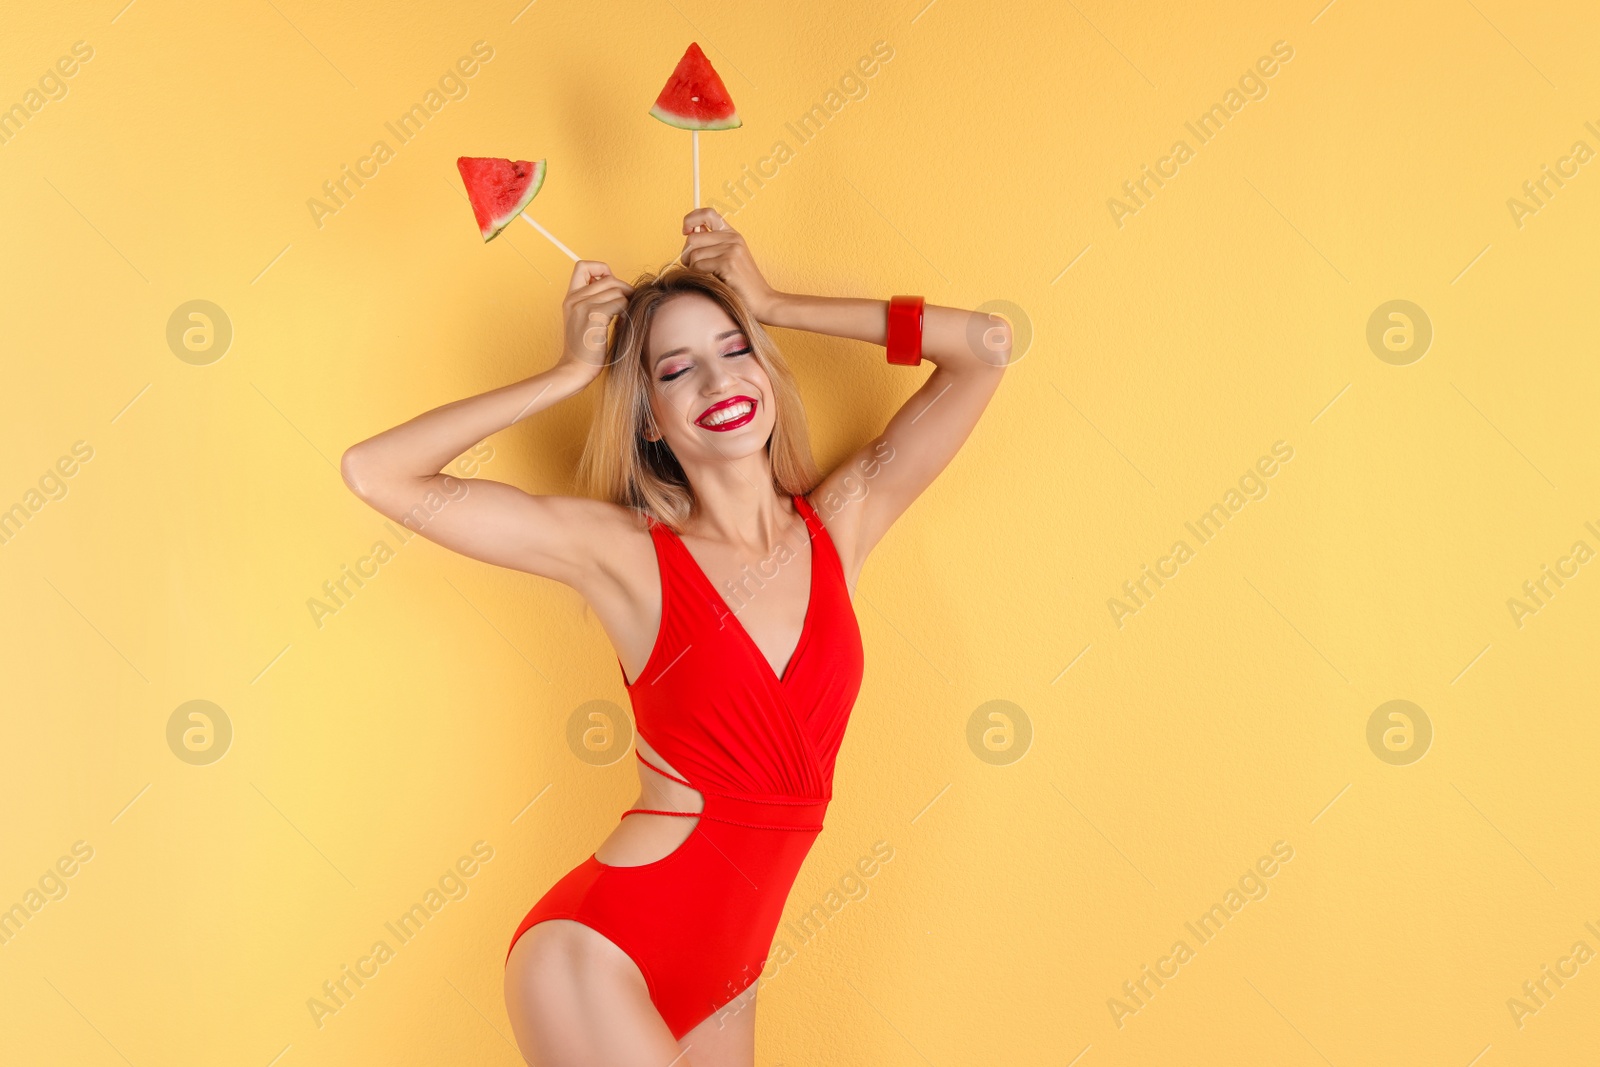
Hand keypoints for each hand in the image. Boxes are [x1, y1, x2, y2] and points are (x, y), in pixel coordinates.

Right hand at [557, 260, 632, 385]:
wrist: (575, 369)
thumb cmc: (584, 350)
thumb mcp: (583, 320)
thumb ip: (593, 302)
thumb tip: (618, 289)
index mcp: (570, 298)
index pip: (583, 266)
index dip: (600, 269)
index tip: (609, 285)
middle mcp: (574, 298)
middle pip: (608, 278)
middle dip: (623, 289)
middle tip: (627, 305)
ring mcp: (583, 306)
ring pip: (616, 290)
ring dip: (626, 303)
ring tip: (623, 318)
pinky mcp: (594, 316)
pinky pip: (620, 303)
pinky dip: (626, 312)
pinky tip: (622, 325)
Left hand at [678, 208, 780, 321]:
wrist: (762, 300)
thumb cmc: (741, 283)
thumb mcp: (728, 258)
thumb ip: (712, 244)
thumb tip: (688, 234)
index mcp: (732, 234)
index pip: (707, 213)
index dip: (691, 219)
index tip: (686, 231)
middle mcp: (732, 238)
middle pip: (693, 238)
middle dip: (687, 254)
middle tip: (692, 265)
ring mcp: (731, 250)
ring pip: (694, 254)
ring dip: (692, 267)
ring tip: (703, 275)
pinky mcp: (728, 263)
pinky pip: (698, 266)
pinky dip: (698, 275)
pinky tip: (710, 280)